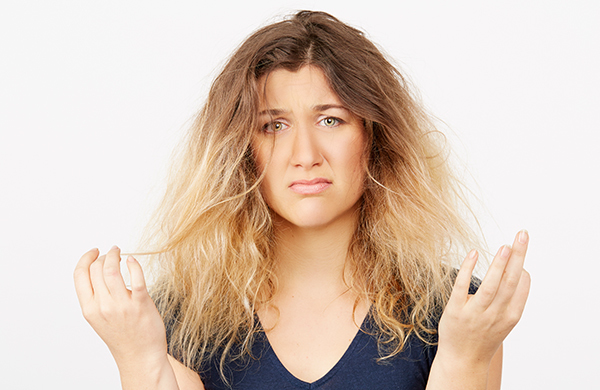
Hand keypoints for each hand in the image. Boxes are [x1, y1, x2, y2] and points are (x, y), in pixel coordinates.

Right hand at [74, 246, 167, 367]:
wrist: (140, 355)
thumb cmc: (122, 335)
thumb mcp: (99, 319)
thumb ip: (96, 298)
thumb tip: (98, 270)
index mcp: (89, 309)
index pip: (79, 275)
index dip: (85, 258)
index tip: (94, 251)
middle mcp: (103, 306)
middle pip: (96, 269)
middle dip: (103, 256)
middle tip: (111, 253)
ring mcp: (122, 305)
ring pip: (112, 270)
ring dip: (115, 255)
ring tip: (119, 252)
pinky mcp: (140, 304)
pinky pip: (136, 278)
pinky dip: (133, 265)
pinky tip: (132, 260)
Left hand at [437, 230, 530, 367]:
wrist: (464, 360)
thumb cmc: (485, 336)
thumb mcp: (505, 321)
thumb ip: (513, 298)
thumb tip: (522, 270)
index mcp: (510, 316)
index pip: (521, 287)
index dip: (522, 266)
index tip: (521, 246)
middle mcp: (495, 314)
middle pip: (510, 281)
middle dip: (518, 257)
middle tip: (522, 235)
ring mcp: (475, 313)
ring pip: (490, 286)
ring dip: (499, 264)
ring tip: (505, 246)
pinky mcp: (455, 311)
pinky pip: (462, 287)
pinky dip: (468, 270)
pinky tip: (473, 254)